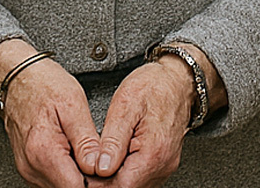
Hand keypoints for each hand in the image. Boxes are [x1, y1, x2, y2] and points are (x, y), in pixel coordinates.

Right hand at [0, 40, 100, 187]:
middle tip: (98, 157)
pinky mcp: (29, 167)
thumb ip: (87, 140)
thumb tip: (99, 167)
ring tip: (85, 153)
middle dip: (89, 180)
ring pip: (61, 187)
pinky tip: (73, 154)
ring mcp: (28, 168)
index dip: (98, 182)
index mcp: (44, 151)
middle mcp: (32, 165)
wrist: (15, 78)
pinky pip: (52, 180)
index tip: (106, 169)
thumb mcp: (73, 104)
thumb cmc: (42, 85)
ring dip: (78, 177)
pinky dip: (66, 171)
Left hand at [90, 46, 226, 187]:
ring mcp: (164, 165)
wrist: (176, 81)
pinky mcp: (162, 162)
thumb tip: (101, 168)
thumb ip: (112, 141)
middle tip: (86, 166)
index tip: (83, 173)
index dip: (98, 183)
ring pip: (134, 184)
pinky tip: (112, 160)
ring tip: (96, 161)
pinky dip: (124, 172)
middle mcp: (162, 164)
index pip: (121, 185)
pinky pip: (140, 176)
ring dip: (113, 178)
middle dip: (104, 181)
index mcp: (153, 153)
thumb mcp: (125, 107)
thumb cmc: (153, 87)